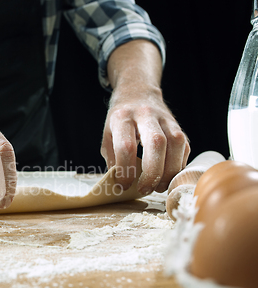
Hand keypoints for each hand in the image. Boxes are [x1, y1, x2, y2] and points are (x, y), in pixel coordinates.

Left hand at [101, 40, 189, 194]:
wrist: (138, 93)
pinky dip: (178, 166)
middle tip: (145, 189)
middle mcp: (145, 115)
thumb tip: (121, 183)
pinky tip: (168, 176)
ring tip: (158, 187)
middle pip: (156, 143)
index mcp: (122, 117)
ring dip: (170, 171)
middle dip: (152, 172)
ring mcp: (165, 119)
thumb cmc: (120, 119)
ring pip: (176, 144)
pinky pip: (184, 147)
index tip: (123, 185)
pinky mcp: (178, 126)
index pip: (126, 146)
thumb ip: (112, 157)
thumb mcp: (107, 134)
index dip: (126, 170)